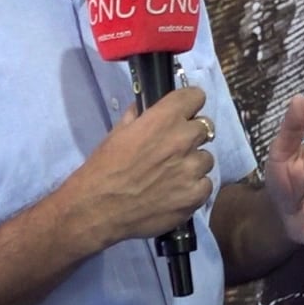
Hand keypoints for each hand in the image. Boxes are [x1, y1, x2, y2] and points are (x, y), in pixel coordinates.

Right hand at [66, 86, 215, 247]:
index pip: (195, 96)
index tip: (184, 112)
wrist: (97, 208)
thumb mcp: (117, 133)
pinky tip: (176, 193)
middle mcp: (184, 140)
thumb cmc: (104, 168)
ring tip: (173, 176)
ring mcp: (192, 169)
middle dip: (191, 134)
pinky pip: (206, 184)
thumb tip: (147, 109)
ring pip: (206, 158)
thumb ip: (138, 116)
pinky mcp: (195, 195)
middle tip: (174, 149)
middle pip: (205, 127)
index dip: (189, 104)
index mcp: (164, 119)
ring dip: (193, 163)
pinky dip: (194, 188)